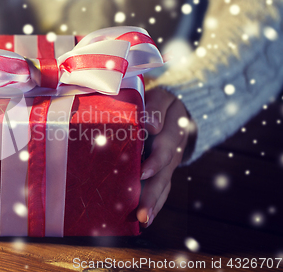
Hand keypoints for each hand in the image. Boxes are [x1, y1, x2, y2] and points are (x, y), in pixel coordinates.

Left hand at [137, 88, 192, 227]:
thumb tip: (151, 126)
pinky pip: (162, 190)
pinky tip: (143, 221)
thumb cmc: (159, 104)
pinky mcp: (164, 172)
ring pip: (163, 185)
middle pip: (164, 174)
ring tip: (142, 221)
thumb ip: (156, 107)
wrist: (176, 112)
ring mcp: (170, 164)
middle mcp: (174, 150)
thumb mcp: (162, 98)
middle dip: (153, 194)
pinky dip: (154, 205)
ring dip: (153, 204)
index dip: (156, 160)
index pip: (166, 145)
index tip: (143, 172)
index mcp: (174, 129)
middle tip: (142, 212)